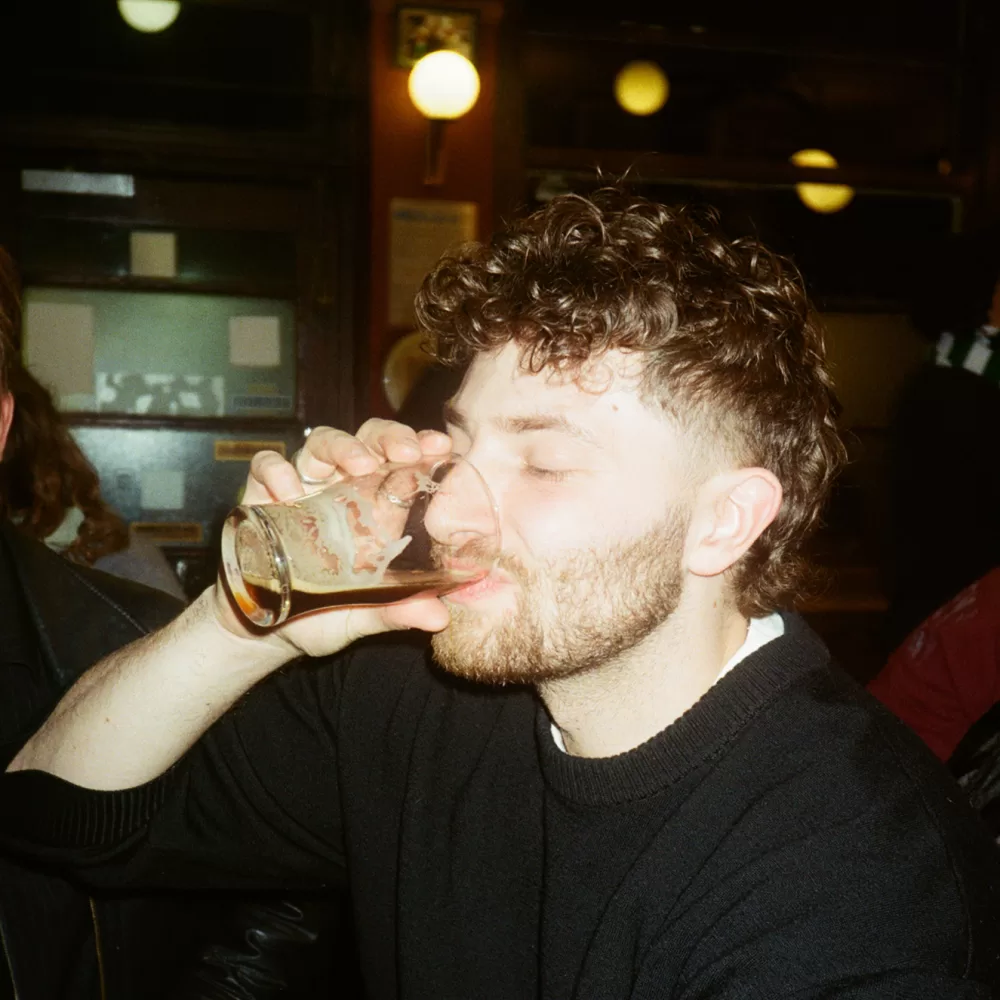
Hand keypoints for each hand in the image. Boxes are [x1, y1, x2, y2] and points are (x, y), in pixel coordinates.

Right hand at [214, 420, 454, 656]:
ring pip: (322, 442)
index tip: (442, 447)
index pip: (402, 461)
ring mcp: (302, 485)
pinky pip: (266, 465)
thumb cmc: (321, 615)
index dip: (423, 445)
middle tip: (408, 452)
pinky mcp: (260, 494)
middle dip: (390, 437)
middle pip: (367, 439)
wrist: (264, 631)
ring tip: (360, 466)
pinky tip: (287, 491)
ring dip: (343, 446)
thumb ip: (397, 611)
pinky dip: (276, 469)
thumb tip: (439, 618)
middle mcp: (342, 486)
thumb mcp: (362, 615)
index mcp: (376, 506)